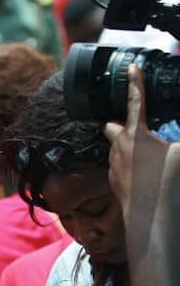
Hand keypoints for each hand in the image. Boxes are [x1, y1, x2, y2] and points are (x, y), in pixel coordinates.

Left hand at [103, 64, 174, 218]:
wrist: (150, 217)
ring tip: (148, 151)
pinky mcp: (114, 182)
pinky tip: (145, 171)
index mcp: (136, 135)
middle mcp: (119, 147)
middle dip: (121, 120)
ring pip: (116, 147)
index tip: (132, 67)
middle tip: (134, 120)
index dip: (135, 82)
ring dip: (128, 144)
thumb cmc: (168, 182)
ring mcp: (114, 165)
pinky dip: (131, 164)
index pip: (135, 101)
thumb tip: (179, 141)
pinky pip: (119, 166)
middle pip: (112, 125)